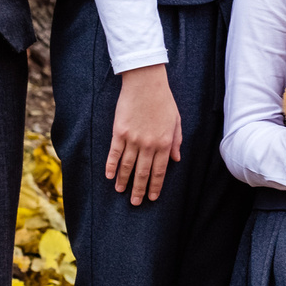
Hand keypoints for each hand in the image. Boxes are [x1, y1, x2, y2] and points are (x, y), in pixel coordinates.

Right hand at [108, 65, 182, 203]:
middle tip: (136, 203)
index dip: (155, 185)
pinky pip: (114, 153)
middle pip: (142, 172)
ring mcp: (133, 139)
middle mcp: (148, 144)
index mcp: (164, 143)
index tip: (152, 197)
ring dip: (124, 181)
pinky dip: (111, 166)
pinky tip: (110, 176)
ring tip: (121, 192)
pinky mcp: (119, 132)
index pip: (159, 171)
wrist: (146, 82)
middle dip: (139, 189)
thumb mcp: (176, 121)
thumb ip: (176, 141)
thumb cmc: (163, 100)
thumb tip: (176, 160)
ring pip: (127, 166)